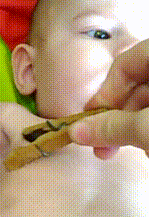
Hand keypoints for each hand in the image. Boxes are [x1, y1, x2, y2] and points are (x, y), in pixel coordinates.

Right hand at [68, 39, 148, 157]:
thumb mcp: (146, 126)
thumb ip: (113, 127)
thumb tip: (75, 132)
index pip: (125, 64)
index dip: (106, 94)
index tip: (92, 121)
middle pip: (140, 84)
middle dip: (121, 118)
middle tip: (105, 149)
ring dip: (137, 127)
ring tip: (138, 152)